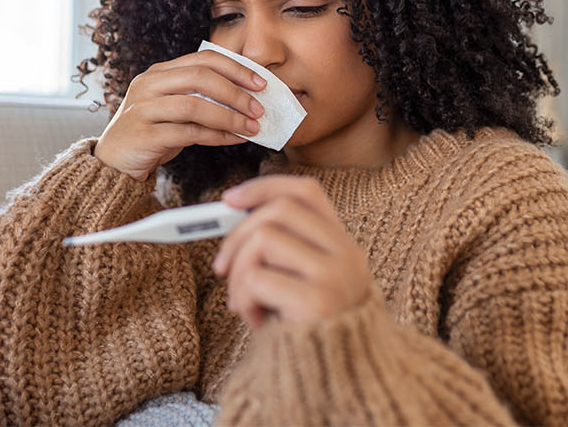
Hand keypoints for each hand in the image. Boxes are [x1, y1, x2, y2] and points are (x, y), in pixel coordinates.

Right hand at [93, 50, 267, 179]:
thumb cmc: (150, 134)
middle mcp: (148, 85)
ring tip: (252, 127)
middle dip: (236, 92)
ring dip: (229, 116)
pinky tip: (234, 139)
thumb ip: (201, 100)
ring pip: (194, 105)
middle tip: (259, 107)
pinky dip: (217, 135)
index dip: (236, 68)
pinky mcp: (144, 135)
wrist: (113, 163)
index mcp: (158, 73)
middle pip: (199, 77)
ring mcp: (143, 109)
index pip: (203, 59)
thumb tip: (247, 102)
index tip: (261, 83)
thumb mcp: (173, 110)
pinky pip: (188, 133)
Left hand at [212, 176, 373, 328]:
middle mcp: (346, 255)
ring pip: (265, 239)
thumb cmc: (307, 328)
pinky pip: (259, 277)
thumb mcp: (298, 281)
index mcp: (342, 245)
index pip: (308, 193)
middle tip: (222, 267)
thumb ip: (278, 249)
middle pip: (280, 211)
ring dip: (239, 272)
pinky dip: (244, 297)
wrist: (340, 379)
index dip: (265, 188)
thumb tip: (230, 214)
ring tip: (243, 302)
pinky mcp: (318, 301)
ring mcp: (336, 276)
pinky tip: (255, 319)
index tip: (230, 200)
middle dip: (237, 234)